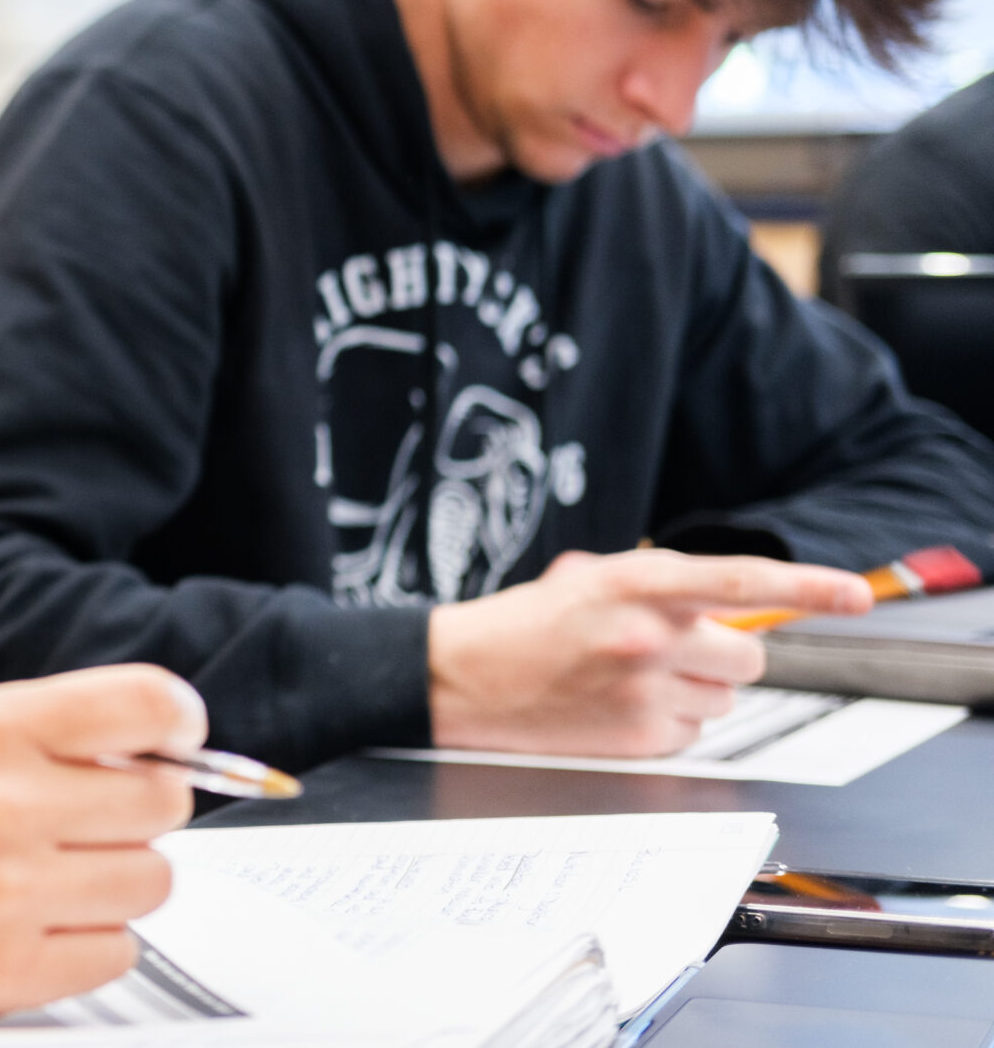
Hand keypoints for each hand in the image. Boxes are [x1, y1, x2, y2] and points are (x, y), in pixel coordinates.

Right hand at [0, 664, 205, 1020]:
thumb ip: (63, 731)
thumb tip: (176, 751)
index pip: (143, 706)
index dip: (179, 722)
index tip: (177, 737)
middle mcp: (3, 807)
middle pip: (162, 801)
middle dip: (140, 806)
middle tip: (91, 815)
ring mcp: (8, 894)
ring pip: (152, 881)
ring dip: (118, 876)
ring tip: (57, 871)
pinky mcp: (10, 971)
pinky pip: (119, 950)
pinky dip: (92, 937)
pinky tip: (39, 919)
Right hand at [427, 548, 872, 755]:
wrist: (460, 676)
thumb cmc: (526, 624)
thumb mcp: (590, 580)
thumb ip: (661, 587)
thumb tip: (727, 605)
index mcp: (635, 582)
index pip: (741, 580)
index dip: (808, 585)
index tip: (855, 594)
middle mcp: (647, 635)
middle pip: (747, 656)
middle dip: (722, 657)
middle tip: (672, 652)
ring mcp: (645, 690)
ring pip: (723, 700)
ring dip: (693, 692)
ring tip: (631, 682)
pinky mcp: (638, 737)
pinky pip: (692, 734)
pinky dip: (667, 723)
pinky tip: (618, 709)